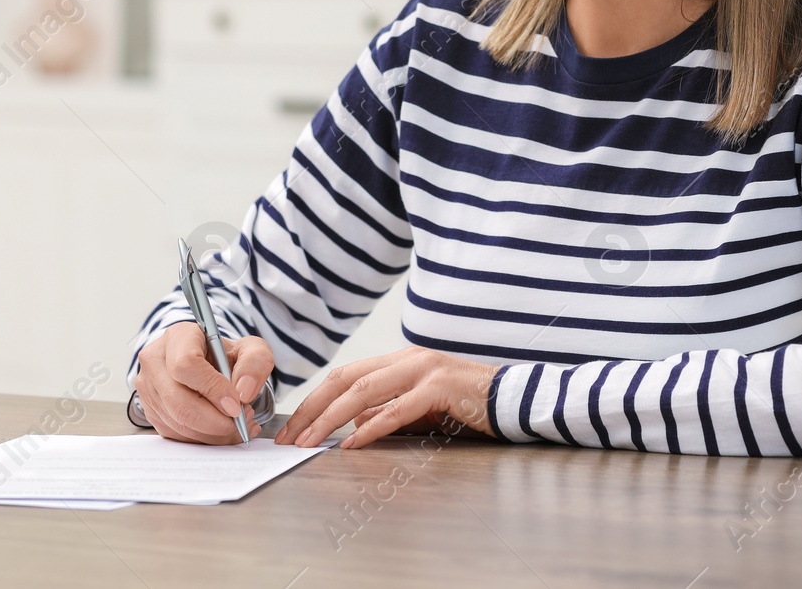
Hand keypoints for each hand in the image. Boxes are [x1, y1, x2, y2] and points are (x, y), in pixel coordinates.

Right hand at [133, 322, 273, 444]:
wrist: (209, 364)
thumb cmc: (226, 355)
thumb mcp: (250, 349)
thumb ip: (255, 364)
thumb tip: (243, 392)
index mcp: (177, 337)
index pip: (186, 365)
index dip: (213, 389)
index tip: (237, 405)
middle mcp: (155, 361)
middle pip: (178, 401)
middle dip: (216, 420)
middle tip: (242, 421)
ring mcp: (148, 388)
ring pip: (177, 422)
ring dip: (213, 432)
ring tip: (238, 424)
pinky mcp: (151, 411)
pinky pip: (176, 434)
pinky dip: (204, 438)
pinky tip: (223, 430)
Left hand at [274, 347, 496, 449]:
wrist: (513, 399)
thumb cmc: (467, 405)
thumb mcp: (420, 405)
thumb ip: (388, 409)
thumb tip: (352, 424)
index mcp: (399, 360)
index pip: (345, 375)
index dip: (314, 399)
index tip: (293, 426)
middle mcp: (407, 359)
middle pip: (344, 380)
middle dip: (311, 409)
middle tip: (289, 437)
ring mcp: (423, 370)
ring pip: (362, 393)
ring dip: (329, 419)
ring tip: (308, 441)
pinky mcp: (439, 388)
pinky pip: (395, 410)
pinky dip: (369, 428)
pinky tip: (351, 444)